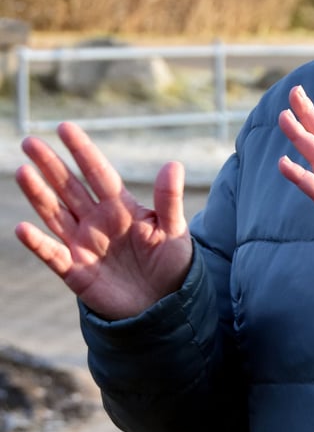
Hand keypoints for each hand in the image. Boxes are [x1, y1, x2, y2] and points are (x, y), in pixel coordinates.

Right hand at [14, 122, 192, 319]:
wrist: (163, 303)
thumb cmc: (171, 262)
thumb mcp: (174, 229)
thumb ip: (169, 199)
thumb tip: (173, 163)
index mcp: (122, 207)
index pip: (98, 173)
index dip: (82, 151)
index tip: (65, 127)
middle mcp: (97, 221)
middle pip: (70, 188)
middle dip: (51, 165)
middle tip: (29, 142)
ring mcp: (83, 244)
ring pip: (56, 214)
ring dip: (39, 195)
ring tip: (24, 171)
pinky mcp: (76, 271)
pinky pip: (52, 254)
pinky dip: (38, 243)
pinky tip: (23, 227)